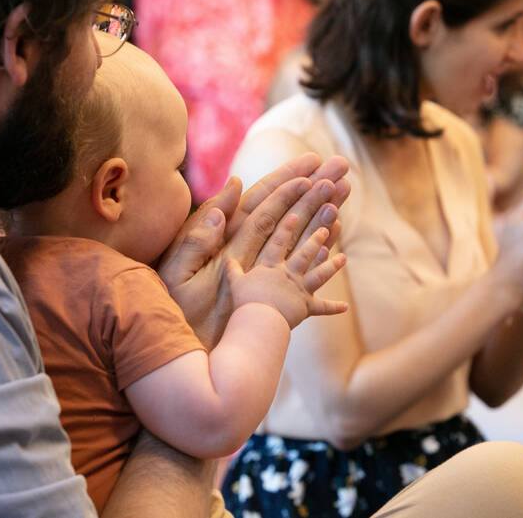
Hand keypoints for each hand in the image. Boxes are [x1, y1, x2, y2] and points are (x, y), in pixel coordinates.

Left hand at [157, 153, 350, 347]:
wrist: (184, 357)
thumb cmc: (176, 318)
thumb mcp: (180, 275)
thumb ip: (199, 237)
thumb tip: (225, 196)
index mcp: (225, 241)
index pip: (262, 203)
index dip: (286, 181)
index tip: (311, 165)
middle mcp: (247, 251)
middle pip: (288, 211)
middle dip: (314, 188)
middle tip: (341, 167)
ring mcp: (262, 270)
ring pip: (300, 233)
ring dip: (323, 211)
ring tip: (346, 191)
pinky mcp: (271, 292)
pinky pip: (303, 268)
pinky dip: (322, 250)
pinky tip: (336, 234)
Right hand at [226, 215, 347, 328]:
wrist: (259, 320)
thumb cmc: (245, 302)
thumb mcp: (235, 283)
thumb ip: (232, 270)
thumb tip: (227, 258)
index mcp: (271, 267)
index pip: (279, 242)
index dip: (287, 227)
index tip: (296, 213)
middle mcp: (289, 274)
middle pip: (305, 253)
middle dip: (316, 238)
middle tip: (326, 226)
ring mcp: (300, 290)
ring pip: (319, 273)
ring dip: (332, 265)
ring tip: (343, 257)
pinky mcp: (306, 307)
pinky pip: (322, 307)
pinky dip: (333, 308)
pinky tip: (345, 306)